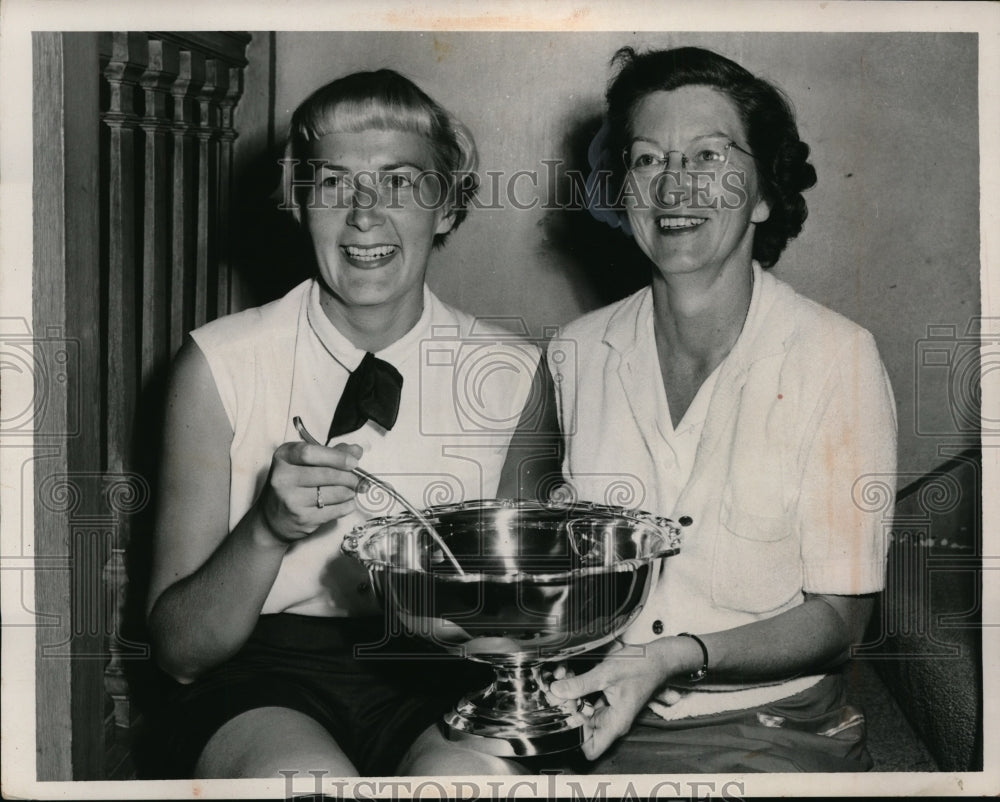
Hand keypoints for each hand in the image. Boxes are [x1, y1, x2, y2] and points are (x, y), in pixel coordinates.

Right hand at [257, 441, 362, 544]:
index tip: (353, 461)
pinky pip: (336, 510)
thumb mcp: (304, 462)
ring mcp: (292, 500)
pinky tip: (346, 502)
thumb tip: (356, 451)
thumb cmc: (293, 484)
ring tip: (350, 490)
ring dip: (350, 492)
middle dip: (349, 477)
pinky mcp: (303, 519)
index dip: (336, 457)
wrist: (272, 519)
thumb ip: (331, 453)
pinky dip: (347, 505)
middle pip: (327, 474)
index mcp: (284, 457)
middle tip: (356, 479)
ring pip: (335, 493)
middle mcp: (283, 478)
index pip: (310, 453)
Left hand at [548, 639, 678, 759]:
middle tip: (559, 692)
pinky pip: (587, 703)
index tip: (566, 714)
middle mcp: (612, 721)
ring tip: (564, 680)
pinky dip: (578, 693)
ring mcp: (609, 711)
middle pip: (582, 730)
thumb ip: (581, 684)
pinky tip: (572, 677)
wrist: (658, 658)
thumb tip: (557, 691)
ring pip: (583, 715)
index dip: (574, 737)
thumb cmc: (641, 667)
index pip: (590, 749)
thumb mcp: (607, 673)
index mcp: (615, 723)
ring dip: (571, 701)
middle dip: (569, 713)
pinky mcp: (607, 700)